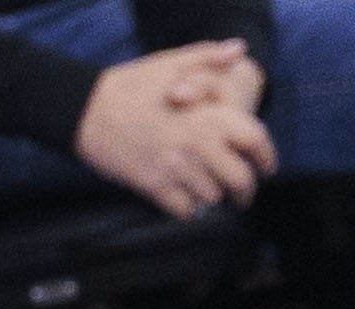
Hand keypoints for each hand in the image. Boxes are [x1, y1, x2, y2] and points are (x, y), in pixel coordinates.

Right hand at [76, 46, 276, 217]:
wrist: (87, 111)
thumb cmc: (130, 85)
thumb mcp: (173, 61)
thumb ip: (209, 57)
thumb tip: (238, 52)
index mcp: (210, 116)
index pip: (255, 141)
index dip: (267, 158)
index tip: (267, 169)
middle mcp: (198, 146)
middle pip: (239, 180)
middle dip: (245, 192)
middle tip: (243, 198)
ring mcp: (176, 169)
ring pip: (211, 196)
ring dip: (212, 197)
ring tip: (208, 195)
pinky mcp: (153, 186)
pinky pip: (183, 210)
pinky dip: (187, 210)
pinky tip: (184, 203)